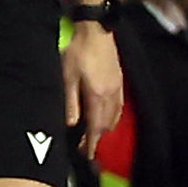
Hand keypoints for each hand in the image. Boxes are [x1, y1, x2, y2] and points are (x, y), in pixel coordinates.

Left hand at [62, 23, 123, 158]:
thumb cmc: (78, 52)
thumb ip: (70, 102)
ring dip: (105, 129)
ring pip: (114, 116)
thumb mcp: (67, 77)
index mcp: (97, 96)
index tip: (87, 155)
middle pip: (106, 124)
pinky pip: (119, 107)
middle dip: (97, 139)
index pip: (95, 126)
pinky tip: (107, 117)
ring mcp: (118, 88)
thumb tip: (72, 124)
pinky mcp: (119, 81)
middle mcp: (111, 95)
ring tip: (95, 136)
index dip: (91, 142)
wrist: (96, 31)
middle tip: (87, 149)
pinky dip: (113, 117)